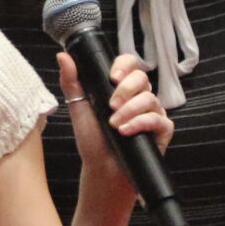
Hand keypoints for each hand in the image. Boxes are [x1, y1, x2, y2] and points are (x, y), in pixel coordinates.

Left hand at [58, 51, 170, 209]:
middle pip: (142, 78)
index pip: (130, 64)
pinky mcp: (162, 130)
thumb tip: (63, 56)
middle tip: (111, 105)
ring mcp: (153, 113)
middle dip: (125, 89)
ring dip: (130, 110)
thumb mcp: (78, 108)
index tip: (113, 76)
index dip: (124, 65)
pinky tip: (126, 131)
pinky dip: (141, 123)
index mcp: (121, 88)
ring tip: (114, 124)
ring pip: (151, 98)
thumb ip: (72, 81)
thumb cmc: (93, 140)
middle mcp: (139, 97)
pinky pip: (159, 119)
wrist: (102, 169)